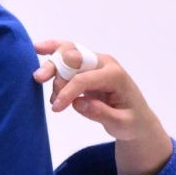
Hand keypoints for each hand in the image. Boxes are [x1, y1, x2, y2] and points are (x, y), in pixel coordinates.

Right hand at [35, 39, 171, 174]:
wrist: (137, 119)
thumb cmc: (131, 122)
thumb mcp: (121, 125)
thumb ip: (101, 114)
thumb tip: (77, 103)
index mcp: (115, 76)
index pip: (85, 78)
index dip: (67, 91)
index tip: (56, 108)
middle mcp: (104, 64)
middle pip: (75, 55)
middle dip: (55, 65)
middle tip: (39, 78)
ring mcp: (95, 64)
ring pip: (68, 53)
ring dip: (52, 64)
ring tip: (40, 80)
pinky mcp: (87, 68)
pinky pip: (68, 57)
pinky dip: (54, 55)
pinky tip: (39, 49)